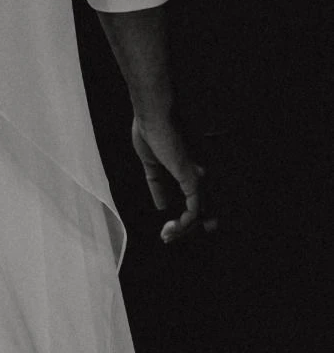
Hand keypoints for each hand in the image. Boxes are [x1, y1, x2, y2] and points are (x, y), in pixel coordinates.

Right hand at [131, 111, 216, 244]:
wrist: (152, 113)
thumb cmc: (149, 129)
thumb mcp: (150, 163)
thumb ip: (158, 185)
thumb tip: (161, 207)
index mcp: (190, 170)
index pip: (193, 200)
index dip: (182, 217)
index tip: (165, 229)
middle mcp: (200, 175)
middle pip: (202, 210)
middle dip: (186, 229)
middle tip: (167, 238)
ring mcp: (199, 177)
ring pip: (200, 214)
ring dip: (182, 230)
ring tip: (166, 236)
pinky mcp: (194, 179)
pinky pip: (194, 210)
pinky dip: (183, 224)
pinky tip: (170, 228)